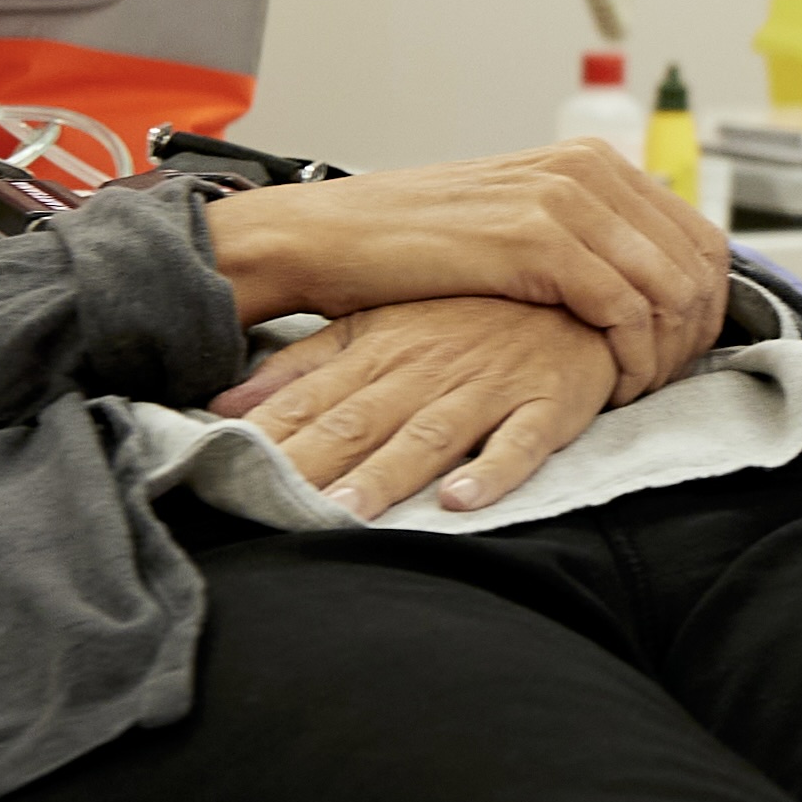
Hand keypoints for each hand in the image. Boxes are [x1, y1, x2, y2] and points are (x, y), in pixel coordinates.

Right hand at [202, 143, 726, 395]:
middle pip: (699, 263)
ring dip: (665, 354)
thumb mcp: (516, 224)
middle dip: (695, 335)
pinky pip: (625, 311)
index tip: (681, 356)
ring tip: (634, 391)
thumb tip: (643, 280)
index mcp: (591, 163)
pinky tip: (609, 388)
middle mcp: (589, 171)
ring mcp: (567, 199)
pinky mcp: (540, 239)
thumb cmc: (415, 247)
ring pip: (671, 290)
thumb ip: (581, 237)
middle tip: (664, 383)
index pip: (698, 236)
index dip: (705, 307)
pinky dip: (630, 359)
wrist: (332, 238)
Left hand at [219, 294, 626, 516]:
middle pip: (360, 422)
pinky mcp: (547, 405)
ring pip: (430, 435)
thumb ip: (304, 366)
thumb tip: (226, 403)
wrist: (576, 291)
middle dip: (314, 464)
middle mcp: (428, 368)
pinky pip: (521, 442)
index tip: (226, 468)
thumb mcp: (378, 324)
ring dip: (387, 474)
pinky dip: (493, 471)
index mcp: (382, 348)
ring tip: (348, 511)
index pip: (313, 400)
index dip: (270, 436)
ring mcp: (488, 387)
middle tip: (271, 504)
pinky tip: (462, 500)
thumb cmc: (471, 313)